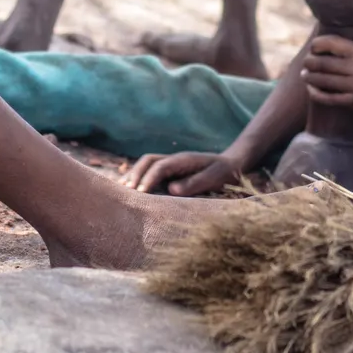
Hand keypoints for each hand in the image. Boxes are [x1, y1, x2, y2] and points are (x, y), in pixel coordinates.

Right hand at [121, 151, 242, 196]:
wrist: (231, 164)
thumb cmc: (224, 172)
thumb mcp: (214, 177)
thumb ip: (194, 183)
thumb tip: (171, 190)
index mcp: (183, 160)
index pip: (160, 167)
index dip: (148, 179)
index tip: (139, 193)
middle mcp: (173, 159)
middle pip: (147, 161)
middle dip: (135, 175)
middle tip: (125, 191)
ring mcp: (171, 165)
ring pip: (145, 166)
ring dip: (133, 176)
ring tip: (121, 190)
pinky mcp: (170, 172)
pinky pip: (150, 173)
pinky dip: (139, 179)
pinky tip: (131, 190)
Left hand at [299, 32, 352, 108]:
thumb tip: (343, 29)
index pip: (330, 44)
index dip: (317, 44)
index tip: (314, 46)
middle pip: (322, 64)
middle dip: (309, 62)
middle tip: (306, 61)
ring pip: (323, 81)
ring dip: (310, 77)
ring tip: (305, 74)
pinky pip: (331, 99)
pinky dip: (317, 94)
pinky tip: (311, 89)